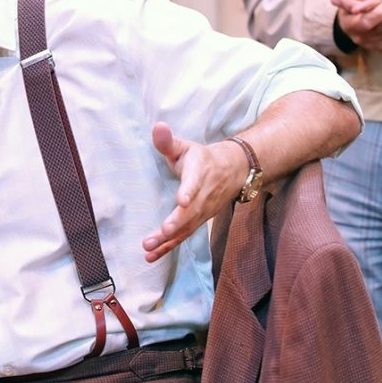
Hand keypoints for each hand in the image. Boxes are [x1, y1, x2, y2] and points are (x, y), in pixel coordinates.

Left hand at [142, 122, 247, 262]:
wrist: (233, 172)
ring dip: (168, 240)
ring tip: (149, 248)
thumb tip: (157, 126)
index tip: (182, 200)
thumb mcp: (186, 147)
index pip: (194, 183)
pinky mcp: (197, 222)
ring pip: (186, 228)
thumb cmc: (201, 159)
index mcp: (199, 174)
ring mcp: (202, 212)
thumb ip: (168, 141)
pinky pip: (183, 237)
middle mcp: (202, 196)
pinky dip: (168, 247)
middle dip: (175, 224)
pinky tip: (151, 256)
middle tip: (161, 232)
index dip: (189, 191)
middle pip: (190, 212)